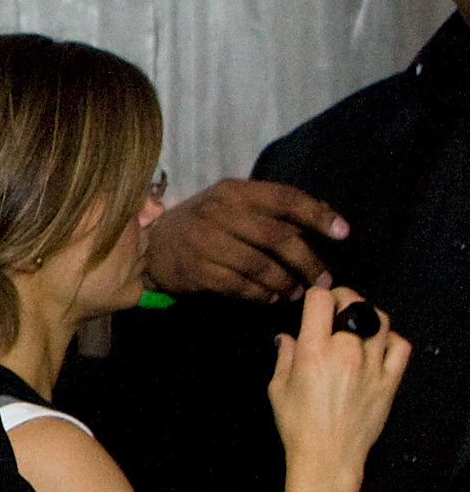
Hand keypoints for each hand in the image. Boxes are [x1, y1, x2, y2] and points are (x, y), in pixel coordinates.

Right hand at [143, 179, 345, 300]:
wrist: (149, 247)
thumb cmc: (202, 225)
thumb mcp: (230, 205)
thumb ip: (268, 210)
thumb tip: (320, 222)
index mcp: (234, 192)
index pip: (285, 199)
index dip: (318, 215)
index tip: (343, 233)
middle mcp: (219, 213)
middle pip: (277, 237)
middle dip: (307, 261)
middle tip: (324, 279)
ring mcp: (205, 242)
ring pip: (260, 265)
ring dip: (285, 282)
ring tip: (297, 292)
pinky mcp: (196, 271)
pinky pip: (239, 286)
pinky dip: (261, 295)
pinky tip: (271, 299)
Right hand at [265, 279, 409, 491]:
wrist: (328, 455)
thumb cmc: (300, 427)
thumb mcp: (277, 389)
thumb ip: (284, 357)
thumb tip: (288, 338)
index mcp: (314, 351)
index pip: (321, 300)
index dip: (317, 295)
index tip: (315, 302)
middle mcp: (345, 352)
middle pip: (354, 303)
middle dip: (342, 299)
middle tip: (335, 308)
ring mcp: (372, 364)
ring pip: (380, 319)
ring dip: (366, 315)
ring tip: (357, 324)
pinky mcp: (390, 379)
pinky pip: (400, 345)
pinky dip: (390, 338)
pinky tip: (378, 344)